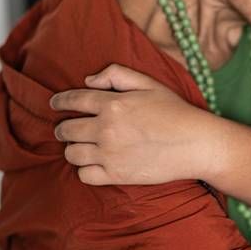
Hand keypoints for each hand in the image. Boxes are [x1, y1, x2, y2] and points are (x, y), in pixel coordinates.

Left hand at [50, 64, 221, 185]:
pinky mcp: (116, 175)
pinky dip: (85, 169)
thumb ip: (116, 75)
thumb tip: (88, 80)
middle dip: (63, 128)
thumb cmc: (176, 112)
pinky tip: (94, 164)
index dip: (60, 101)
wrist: (195, 144)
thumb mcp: (149, 84)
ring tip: (81, 147)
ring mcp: (109, 154)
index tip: (55, 104)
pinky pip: (84, 175)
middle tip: (67, 129)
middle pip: (66, 130)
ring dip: (73, 149)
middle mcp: (106, 129)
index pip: (73, 100)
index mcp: (112, 104)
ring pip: (71, 153)